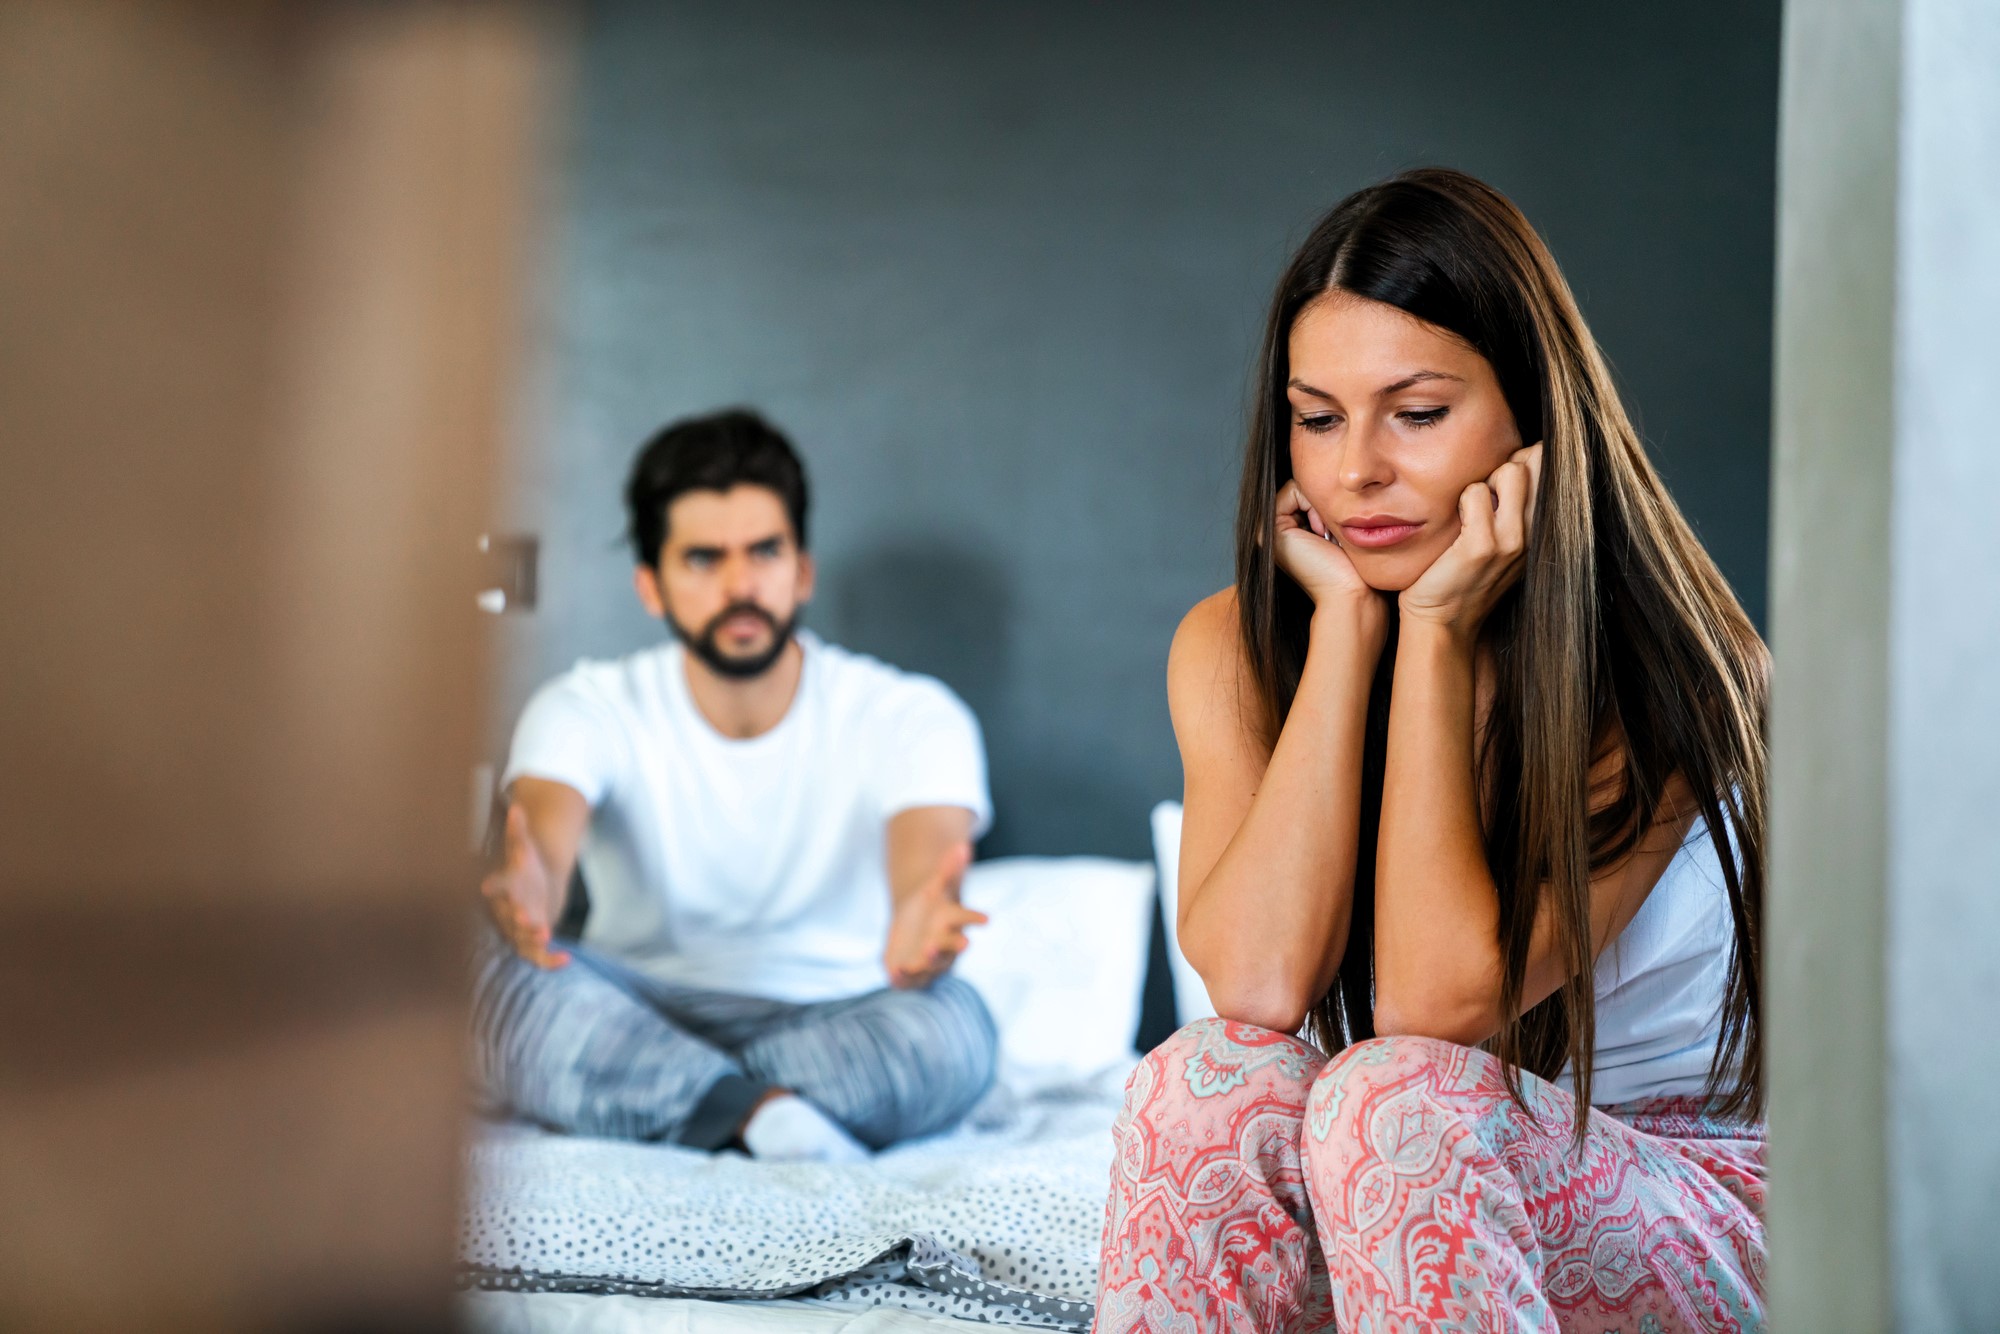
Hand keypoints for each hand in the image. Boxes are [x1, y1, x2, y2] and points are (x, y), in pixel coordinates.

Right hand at [480, 804, 569, 968]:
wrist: (530, 893)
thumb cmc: (525, 870)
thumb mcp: (524, 849)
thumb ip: (519, 832)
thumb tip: (517, 807)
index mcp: (504, 887)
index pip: (497, 885)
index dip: (495, 886)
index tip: (487, 886)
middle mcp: (506, 912)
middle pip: (510, 917)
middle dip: (518, 920)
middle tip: (528, 920)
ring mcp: (517, 930)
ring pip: (522, 940)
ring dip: (533, 941)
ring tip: (546, 937)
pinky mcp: (531, 944)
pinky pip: (537, 957)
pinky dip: (550, 962)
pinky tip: (567, 959)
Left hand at [882, 841, 986, 988]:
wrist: (916, 928)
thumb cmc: (931, 907)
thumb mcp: (936, 887)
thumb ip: (948, 869)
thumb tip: (961, 845)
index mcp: (953, 923)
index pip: (966, 919)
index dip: (975, 918)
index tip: (986, 919)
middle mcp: (946, 946)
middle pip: (950, 949)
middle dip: (947, 948)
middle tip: (946, 945)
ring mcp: (930, 962)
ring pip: (930, 967)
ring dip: (923, 965)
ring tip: (911, 962)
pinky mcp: (913, 974)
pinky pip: (910, 980)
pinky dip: (903, 979)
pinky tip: (893, 973)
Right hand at [1273, 479, 1374, 609]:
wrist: (1349, 592)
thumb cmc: (1352, 565)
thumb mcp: (1337, 527)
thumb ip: (1324, 506)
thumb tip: (1328, 479)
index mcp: (1284, 532)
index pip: (1305, 492)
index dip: (1325, 504)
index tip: (1334, 533)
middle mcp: (1271, 531)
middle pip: (1301, 487)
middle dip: (1322, 504)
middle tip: (1330, 536)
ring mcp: (1266, 530)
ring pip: (1299, 487)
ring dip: (1320, 507)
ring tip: (1326, 537)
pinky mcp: (1270, 529)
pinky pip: (1295, 490)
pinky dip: (1315, 506)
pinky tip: (1321, 534)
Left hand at [1399, 443, 1542, 637]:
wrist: (1442, 620)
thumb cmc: (1464, 573)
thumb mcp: (1503, 538)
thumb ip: (1516, 503)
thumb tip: (1517, 456)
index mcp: (1544, 529)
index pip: (1552, 465)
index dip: (1523, 459)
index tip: (1502, 482)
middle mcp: (1537, 533)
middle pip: (1535, 459)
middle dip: (1505, 464)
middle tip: (1483, 498)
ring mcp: (1513, 540)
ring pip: (1509, 471)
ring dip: (1482, 483)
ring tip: (1469, 515)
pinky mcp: (1483, 546)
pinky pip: (1473, 492)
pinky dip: (1459, 502)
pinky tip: (1455, 528)